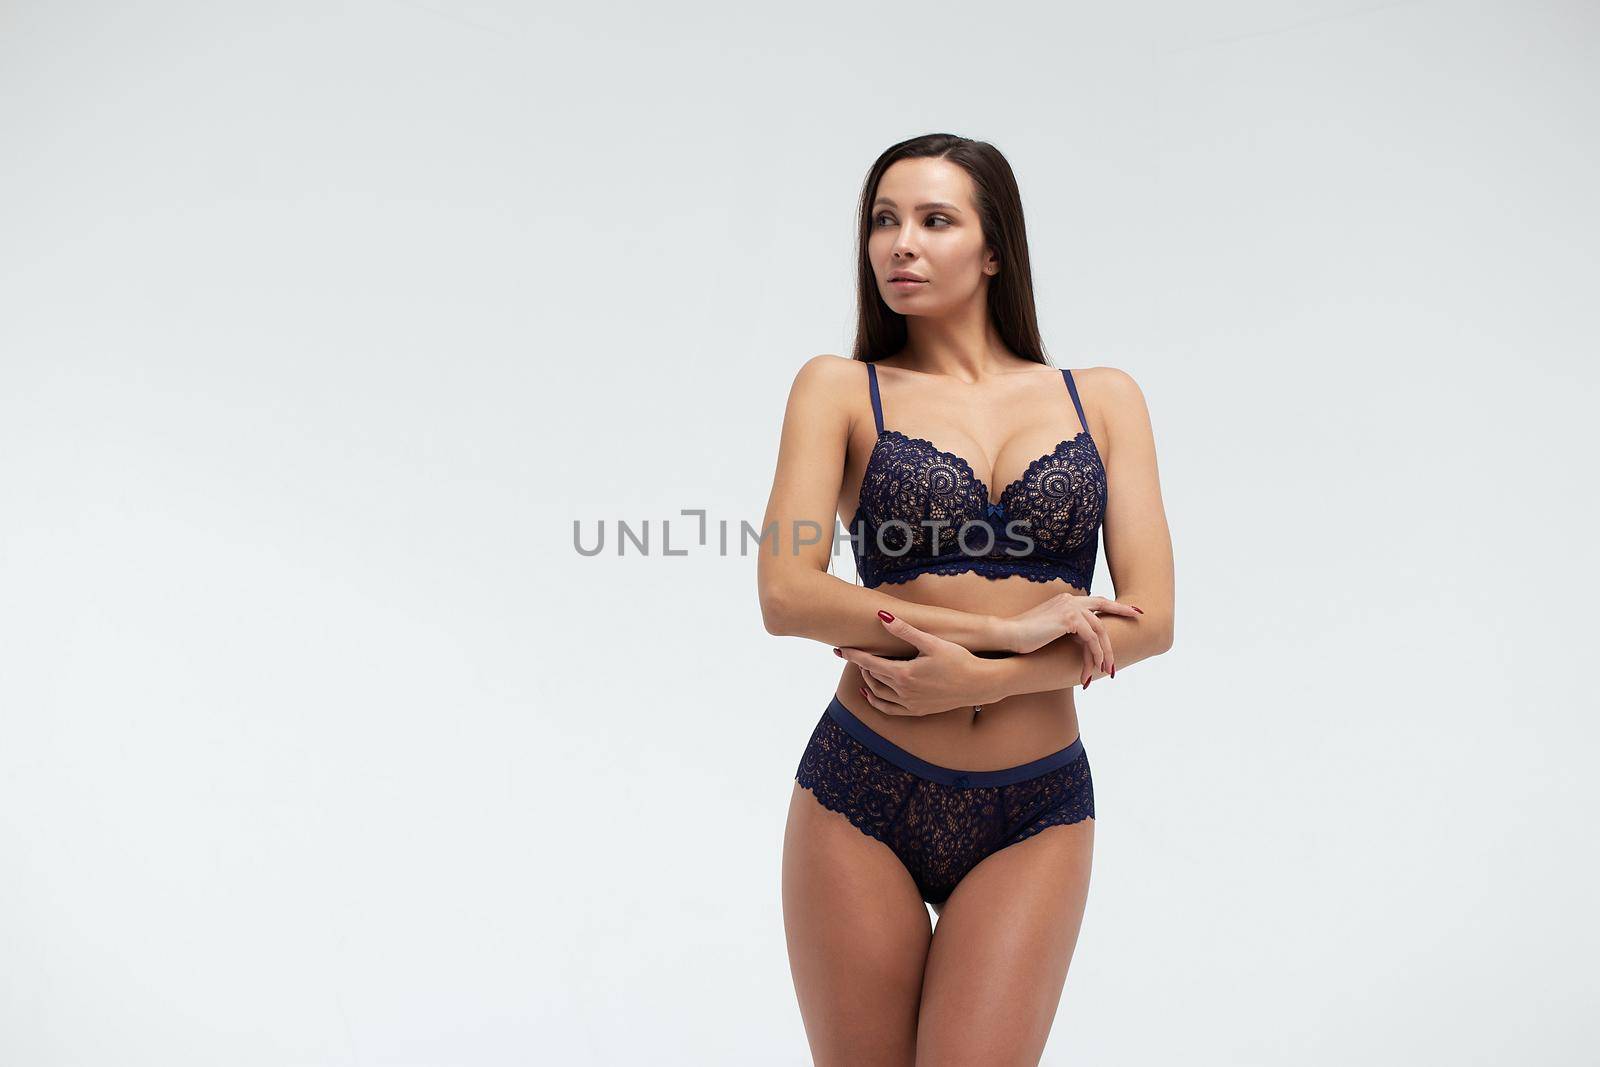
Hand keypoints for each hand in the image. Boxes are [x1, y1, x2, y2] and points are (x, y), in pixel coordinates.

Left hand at [835, 612, 997, 716]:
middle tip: (851, 653)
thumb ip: (905, 630)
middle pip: (872, 677)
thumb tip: (882, 617)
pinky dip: (876, 702)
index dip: (853, 654)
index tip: (840, 648)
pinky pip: (889, 710)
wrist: (980, 683)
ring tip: (862, 668)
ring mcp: (910, 704)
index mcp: (904, 674)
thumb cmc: (959, 659)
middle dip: (859, 664)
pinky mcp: (918, 710)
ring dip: (867, 681)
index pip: (869, 662)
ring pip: (878, 694)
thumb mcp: (931, 642)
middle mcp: (904, 692)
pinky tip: (870, 694)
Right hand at [999, 593, 1143, 674]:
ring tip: (1107, 670)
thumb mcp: (1049, 630)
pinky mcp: (1069, 620)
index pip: (1097, 601)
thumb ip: (1066, 629)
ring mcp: (1070, 607)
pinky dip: (1096, 654)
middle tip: (1133, 633)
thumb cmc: (1023, 637)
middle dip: (1121, 621)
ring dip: (1105, 653)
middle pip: (1104, 612)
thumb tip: (1080, 641)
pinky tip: (1094, 668)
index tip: (1134, 610)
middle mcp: (1070, 600)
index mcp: (1066, 600)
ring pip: (1100, 630)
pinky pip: (1091, 639)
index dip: (1117, 606)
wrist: (1007, 634)